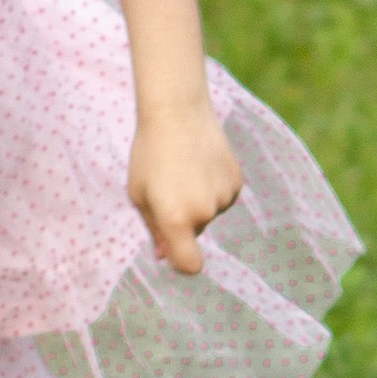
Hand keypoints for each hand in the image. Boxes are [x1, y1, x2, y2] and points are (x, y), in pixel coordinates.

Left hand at [130, 104, 243, 275]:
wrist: (177, 112)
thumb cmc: (149, 154)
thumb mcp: (139, 194)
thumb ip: (154, 229)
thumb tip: (164, 256)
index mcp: (175, 219)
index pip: (190, 265)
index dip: (181, 262)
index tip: (174, 250)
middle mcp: (204, 212)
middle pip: (195, 233)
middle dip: (183, 220)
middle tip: (168, 186)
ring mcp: (224, 197)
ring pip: (210, 213)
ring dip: (198, 201)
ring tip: (184, 170)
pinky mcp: (237, 182)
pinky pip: (223, 197)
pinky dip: (213, 187)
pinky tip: (201, 164)